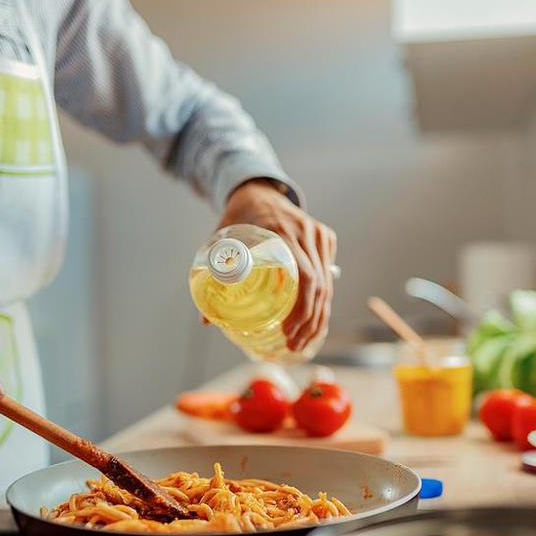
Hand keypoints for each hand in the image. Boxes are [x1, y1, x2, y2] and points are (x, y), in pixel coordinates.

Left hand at [217, 179, 336, 350]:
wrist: (258, 191)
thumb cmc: (237, 219)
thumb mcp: (221, 241)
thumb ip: (213, 276)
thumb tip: (207, 321)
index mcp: (281, 231)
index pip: (304, 276)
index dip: (300, 309)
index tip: (287, 331)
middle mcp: (306, 231)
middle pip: (320, 286)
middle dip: (309, 322)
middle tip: (294, 345)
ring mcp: (319, 233)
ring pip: (328, 284)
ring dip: (318, 317)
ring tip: (303, 341)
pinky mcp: (325, 237)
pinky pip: (328, 274)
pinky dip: (323, 301)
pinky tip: (314, 323)